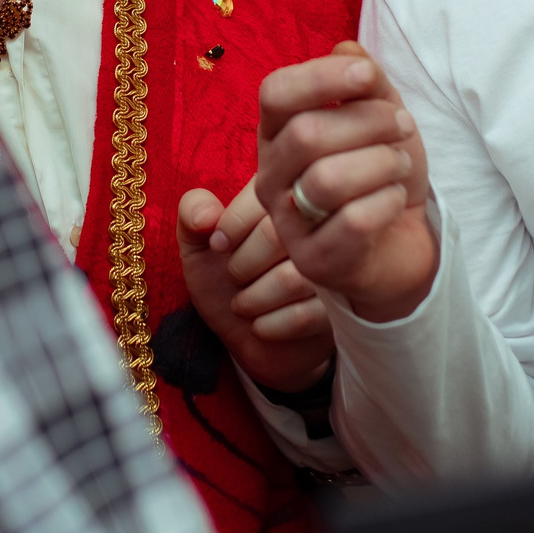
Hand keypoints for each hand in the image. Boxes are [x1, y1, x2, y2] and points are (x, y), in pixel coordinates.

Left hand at [177, 178, 331, 393]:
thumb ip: (192, 213)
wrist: (251, 338)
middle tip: (235, 278)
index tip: (219, 247)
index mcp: (284, 201)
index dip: (230, 225)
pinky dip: (269, 326)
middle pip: (277, 235)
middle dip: (240, 266)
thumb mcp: (199, 246)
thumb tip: (206, 217)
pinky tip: (261, 325)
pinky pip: (303, 316)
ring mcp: (333, 270)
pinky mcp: (340, 310)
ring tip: (244, 303)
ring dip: (252, 300)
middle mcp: (317, 229)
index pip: (261, 194)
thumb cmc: (226, 283)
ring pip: (291, 280)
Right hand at [251, 43, 436, 324]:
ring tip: (400, 166)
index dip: (320, 76)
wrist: (400, 241)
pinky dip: (387, 202)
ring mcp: (287, 223)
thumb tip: (348, 49)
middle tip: (403, 126)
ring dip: (382, 163)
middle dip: (368, 122)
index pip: (275, 92)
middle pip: (306, 133)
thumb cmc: (380, 172)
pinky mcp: (315, 262)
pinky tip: (394, 200)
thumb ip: (365, 82)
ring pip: (328, 179)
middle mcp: (270, 177)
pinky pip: (353, 222)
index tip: (367, 75)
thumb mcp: (380, 116)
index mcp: (277, 134)